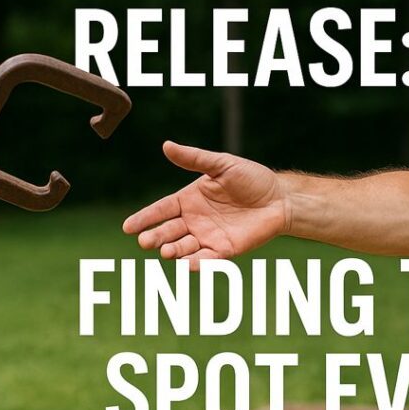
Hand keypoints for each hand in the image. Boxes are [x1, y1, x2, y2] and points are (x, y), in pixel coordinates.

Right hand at [122, 141, 287, 267]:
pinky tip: (189, 264)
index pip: (161, 210)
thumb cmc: (252, 178)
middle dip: (155, 237)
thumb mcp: (223, 164)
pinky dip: (196, 264)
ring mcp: (208, 237)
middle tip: (145, 241)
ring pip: (183, 248)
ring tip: (166, 252)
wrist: (280, 198)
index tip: (128, 227)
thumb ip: (195, 158)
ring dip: (173, 251)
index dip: (145, 218)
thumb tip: (167, 145)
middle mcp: (194, 220)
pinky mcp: (224, 251)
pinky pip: (206, 260)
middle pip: (168, 231)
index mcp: (189, 199)